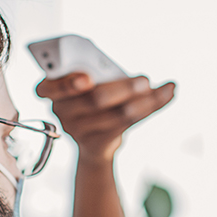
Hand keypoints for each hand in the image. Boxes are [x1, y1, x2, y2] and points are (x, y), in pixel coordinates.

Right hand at [35, 73, 174, 163]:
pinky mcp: (97, 144)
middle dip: (123, 88)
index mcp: (51, 89)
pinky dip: (152, 107)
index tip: (87, 79)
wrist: (94, 141)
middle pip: (94, 99)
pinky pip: (128, 125)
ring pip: (117, 114)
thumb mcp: (89, 80)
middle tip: (145, 80)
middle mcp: (61, 111)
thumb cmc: (92, 96)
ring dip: (146, 101)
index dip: (67, 84)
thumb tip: (130, 73)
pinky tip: (167, 94)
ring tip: (166, 89)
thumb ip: (99, 71)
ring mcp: (77, 130)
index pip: (48, 87)